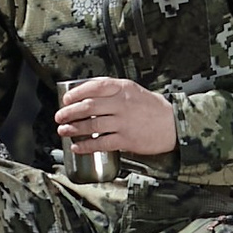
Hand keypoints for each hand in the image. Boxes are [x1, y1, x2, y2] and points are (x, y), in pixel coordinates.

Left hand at [56, 77, 176, 159]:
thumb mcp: (134, 90)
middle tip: (59, 117)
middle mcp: (122, 104)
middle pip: (89, 106)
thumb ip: (113, 89)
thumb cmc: (152, 107)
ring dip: (74, 128)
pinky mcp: (127, 140)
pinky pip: (102, 142)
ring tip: (63, 131)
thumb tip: (88, 90)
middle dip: (70, 112)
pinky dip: (87, 145)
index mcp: (123, 89)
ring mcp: (124, 122)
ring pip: (93, 125)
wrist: (173, 125)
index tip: (66, 99)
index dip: (76, 93)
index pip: (94, 87)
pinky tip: (77, 146)